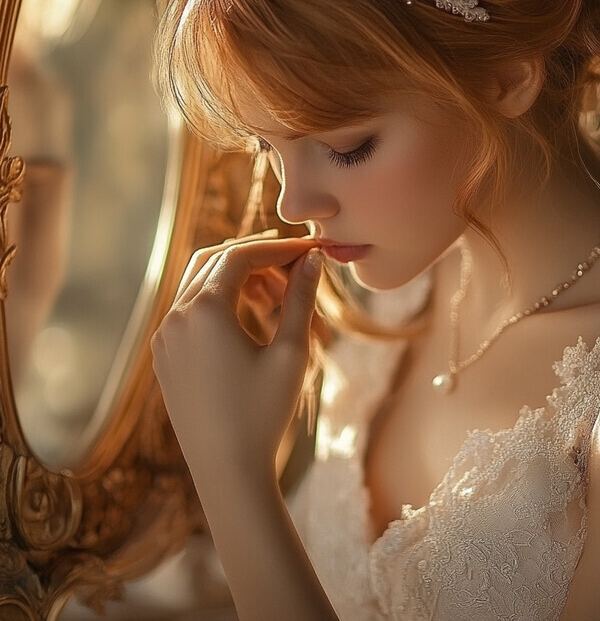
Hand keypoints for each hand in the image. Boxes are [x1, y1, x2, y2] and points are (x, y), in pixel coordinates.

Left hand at [151, 234, 322, 482]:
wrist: (226, 471)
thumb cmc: (263, 413)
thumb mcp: (290, 351)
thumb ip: (301, 298)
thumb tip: (314, 260)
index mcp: (204, 309)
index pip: (242, 255)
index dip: (279, 248)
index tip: (310, 253)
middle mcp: (176, 316)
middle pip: (218, 262)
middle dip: (259, 260)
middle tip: (296, 272)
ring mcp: (165, 337)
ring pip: (202, 285)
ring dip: (241, 282)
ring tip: (281, 302)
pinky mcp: (165, 356)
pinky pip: (192, 312)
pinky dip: (222, 304)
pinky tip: (253, 323)